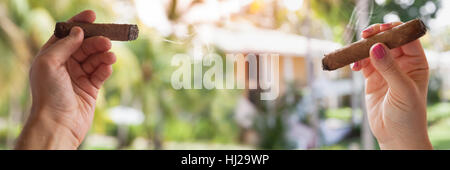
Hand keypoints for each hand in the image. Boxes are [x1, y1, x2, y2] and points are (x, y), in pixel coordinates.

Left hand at [15, 10, 116, 148]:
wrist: (58, 123)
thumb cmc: (48, 94)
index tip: (92, 15)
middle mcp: (65, 65)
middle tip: (107, 40)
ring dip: (103, 54)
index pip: (66, 34)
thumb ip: (65, 45)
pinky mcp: (91, 88)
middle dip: (96, 41)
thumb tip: (78, 31)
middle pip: (84, 45)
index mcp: (51, 56)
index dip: (79, 24)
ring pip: (95, 58)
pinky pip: (101, 72)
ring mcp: (79, 76)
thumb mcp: (49, 63)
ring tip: (110, 55)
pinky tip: (109, 65)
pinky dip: (106, 67)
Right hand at [352, 22, 431, 149]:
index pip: (406, 38)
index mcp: (416, 63)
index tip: (380, 30)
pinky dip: (356, 61)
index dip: (394, 30)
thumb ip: (390, 68)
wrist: (395, 136)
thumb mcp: (402, 91)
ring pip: (373, 50)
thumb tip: (377, 47)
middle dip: (376, 36)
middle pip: (388, 40)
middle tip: (365, 35)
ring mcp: (386, 70)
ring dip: (363, 48)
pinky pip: (363, 63)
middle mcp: (402, 63)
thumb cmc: (408, 115)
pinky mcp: (372, 78)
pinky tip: (354, 66)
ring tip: (356, 52)